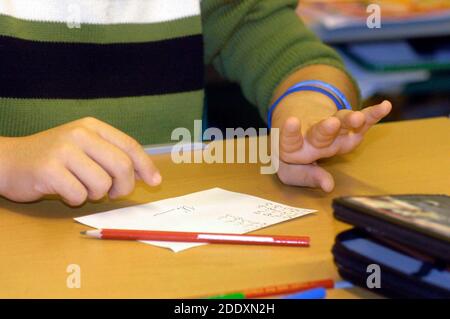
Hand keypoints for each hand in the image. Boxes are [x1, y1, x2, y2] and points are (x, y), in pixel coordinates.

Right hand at [0, 117, 160, 205]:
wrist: (9, 160)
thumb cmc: (54, 158)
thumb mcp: (84, 148)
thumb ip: (112, 156)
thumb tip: (146, 175)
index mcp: (92, 126)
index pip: (129, 146)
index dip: (146, 166)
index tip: (155, 182)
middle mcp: (80, 134)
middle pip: (122, 166)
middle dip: (124, 187)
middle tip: (115, 194)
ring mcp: (63, 150)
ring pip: (102, 184)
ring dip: (96, 195)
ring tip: (82, 188)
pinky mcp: (49, 169)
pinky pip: (79, 195)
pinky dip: (75, 200)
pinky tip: (64, 191)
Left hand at [273, 93, 391, 191]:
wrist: (293, 125)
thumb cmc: (292, 158)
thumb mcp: (292, 172)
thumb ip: (308, 177)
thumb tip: (328, 186)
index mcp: (294, 147)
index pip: (290, 140)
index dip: (290, 132)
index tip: (291, 121)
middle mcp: (313, 136)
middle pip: (319, 133)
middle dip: (326, 129)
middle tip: (331, 124)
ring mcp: (331, 128)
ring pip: (340, 122)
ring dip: (350, 120)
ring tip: (358, 117)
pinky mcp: (345, 125)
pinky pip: (361, 120)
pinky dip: (372, 114)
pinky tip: (385, 106)